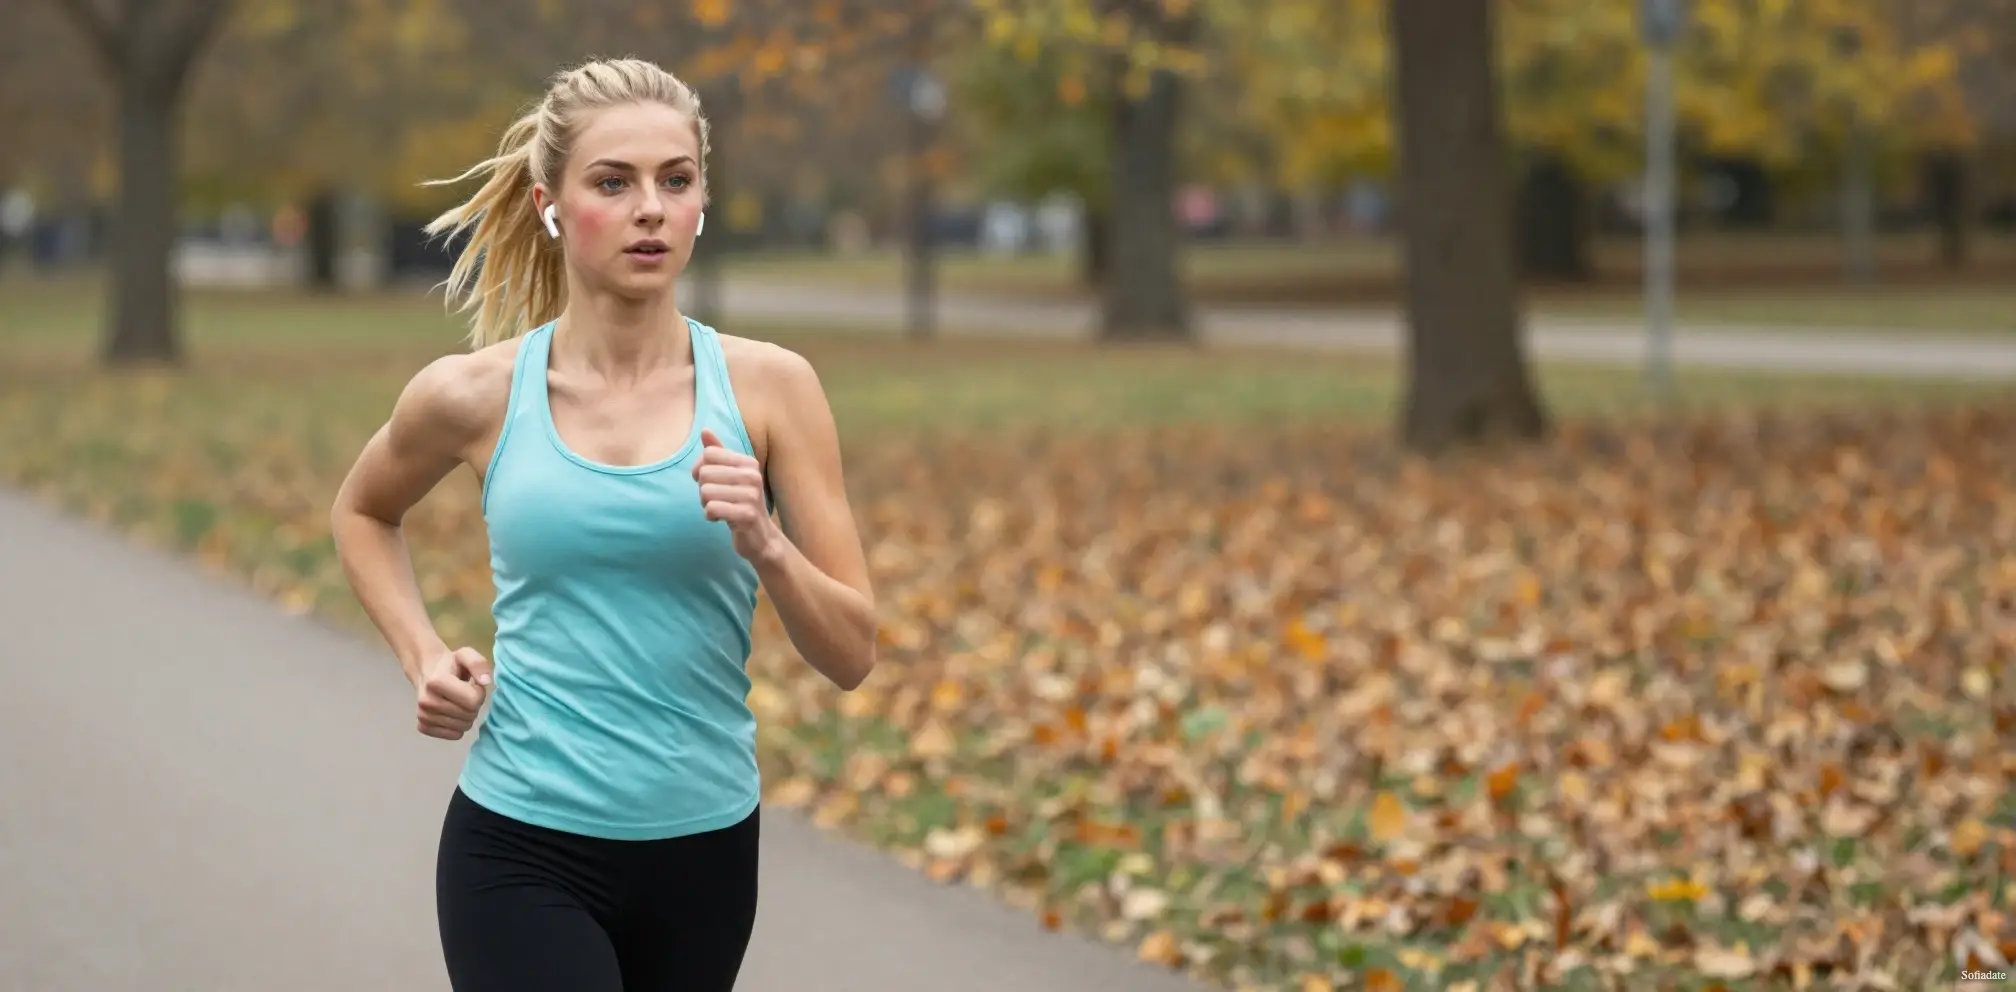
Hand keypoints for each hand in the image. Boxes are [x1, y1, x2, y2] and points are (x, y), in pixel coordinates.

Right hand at [416, 646, 491, 739]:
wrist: (426, 672)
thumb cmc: (450, 665)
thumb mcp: (465, 655)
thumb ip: (478, 664)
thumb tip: (486, 682)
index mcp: (437, 682)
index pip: (473, 701)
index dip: (479, 693)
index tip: (473, 686)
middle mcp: (427, 701)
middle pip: (468, 715)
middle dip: (473, 705)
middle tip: (466, 694)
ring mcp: (423, 716)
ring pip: (462, 727)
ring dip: (466, 716)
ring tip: (459, 702)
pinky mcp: (423, 727)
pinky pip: (453, 735)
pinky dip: (457, 726)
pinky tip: (452, 713)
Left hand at [694, 428, 780, 562]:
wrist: (759, 537)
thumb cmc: (740, 503)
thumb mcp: (729, 475)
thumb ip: (717, 453)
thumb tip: (704, 430)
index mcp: (748, 463)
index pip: (708, 454)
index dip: (700, 470)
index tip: (708, 482)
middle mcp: (752, 476)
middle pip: (704, 473)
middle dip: (703, 490)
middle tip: (717, 499)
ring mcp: (752, 495)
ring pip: (705, 492)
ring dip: (706, 504)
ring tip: (720, 509)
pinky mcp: (747, 515)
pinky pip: (712, 509)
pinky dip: (710, 516)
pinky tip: (721, 519)